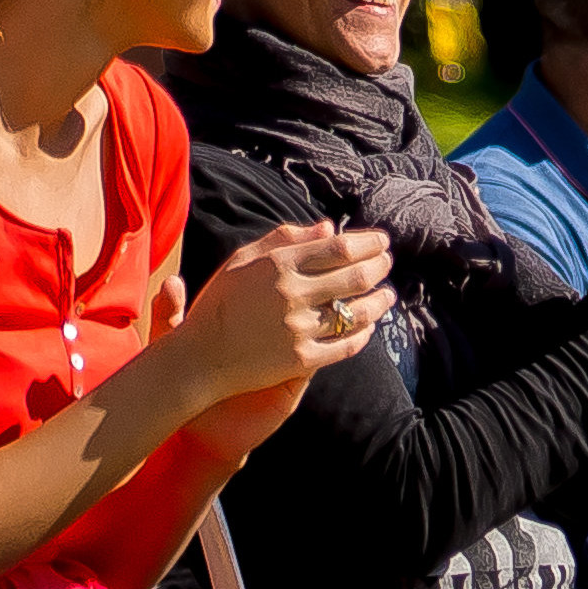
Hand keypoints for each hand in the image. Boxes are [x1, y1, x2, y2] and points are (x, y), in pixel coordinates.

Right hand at [162, 222, 394, 398]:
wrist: (199, 358)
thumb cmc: (221, 303)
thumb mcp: (243, 261)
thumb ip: (284, 239)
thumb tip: (329, 227)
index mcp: (277, 265)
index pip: (340, 247)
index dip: (369, 244)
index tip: (381, 242)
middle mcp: (291, 294)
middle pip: (356, 276)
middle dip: (380, 267)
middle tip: (387, 263)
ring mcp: (298, 329)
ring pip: (358, 312)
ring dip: (381, 301)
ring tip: (388, 295)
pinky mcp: (302, 360)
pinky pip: (348, 344)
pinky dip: (365, 332)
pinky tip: (369, 325)